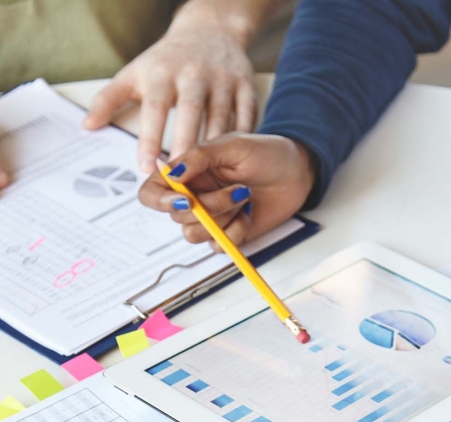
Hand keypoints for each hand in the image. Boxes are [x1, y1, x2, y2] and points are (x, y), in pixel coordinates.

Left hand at [83, 5, 257, 173]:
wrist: (210, 30)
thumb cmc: (166, 60)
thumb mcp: (135, 73)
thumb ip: (108, 99)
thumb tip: (87, 127)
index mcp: (163, 72)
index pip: (154, 107)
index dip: (149, 137)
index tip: (145, 167)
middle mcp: (194, 72)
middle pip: (190, 112)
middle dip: (185, 145)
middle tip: (180, 180)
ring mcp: (223, 78)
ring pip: (221, 117)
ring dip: (214, 149)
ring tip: (207, 178)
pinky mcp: (246, 83)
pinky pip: (247, 115)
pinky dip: (242, 138)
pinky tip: (235, 162)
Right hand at [138, 133, 315, 248]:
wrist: (298, 173)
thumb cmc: (266, 153)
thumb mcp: (233, 145)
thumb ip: (199, 156)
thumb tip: (171, 173)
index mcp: (187, 172)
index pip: (152, 192)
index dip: (159, 200)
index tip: (185, 199)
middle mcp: (194, 196)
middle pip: (177, 216)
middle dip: (209, 206)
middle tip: (239, 190)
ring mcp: (211, 217)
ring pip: (194, 234)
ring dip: (223, 218)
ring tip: (246, 197)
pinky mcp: (228, 233)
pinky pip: (217, 246)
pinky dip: (235, 232)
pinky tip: (249, 214)